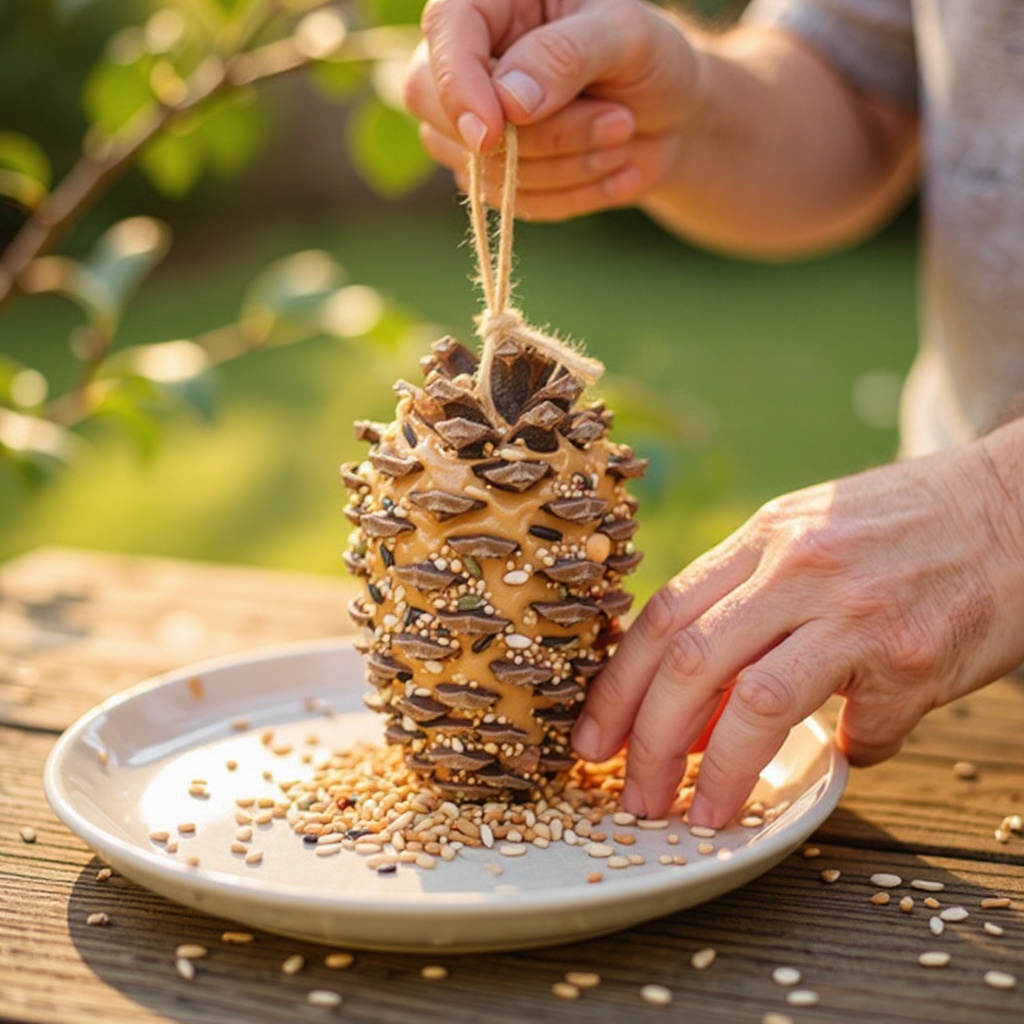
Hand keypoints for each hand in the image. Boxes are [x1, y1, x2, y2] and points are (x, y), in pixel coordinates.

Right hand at [403, 0, 701, 218]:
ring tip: (624, 135)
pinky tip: (616, 170)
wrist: (670, 116)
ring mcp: (472, 122)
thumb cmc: (648, 57)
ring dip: (565, 166)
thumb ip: (566, 56)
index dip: (458, 85)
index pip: (445, 31)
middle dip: (531, 136)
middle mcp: (470, 59)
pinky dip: (569, 195)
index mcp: (492, 1)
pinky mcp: (491, 174)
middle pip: (435, 108)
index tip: (492, 133)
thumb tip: (508, 102)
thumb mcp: (627, 36)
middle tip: (618, 122)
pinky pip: (509, 204)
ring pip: (479, 166)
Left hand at [572, 431, 1023, 826]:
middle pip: (688, 660)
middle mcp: (798, 568)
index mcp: (763, 538)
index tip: (593, 737)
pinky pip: (860, 730)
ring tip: (701, 817)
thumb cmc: (900, 529)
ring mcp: (854, 610)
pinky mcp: (909, 656)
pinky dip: (847, 755)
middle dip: (646, 738)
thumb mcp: (808, 537)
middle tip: (631, 794)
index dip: (617, 684)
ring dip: (717, 771)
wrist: (1014, 508)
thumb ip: (748, 605)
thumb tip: (694, 704)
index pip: (664, 615)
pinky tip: (849, 753)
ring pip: (753, 701)